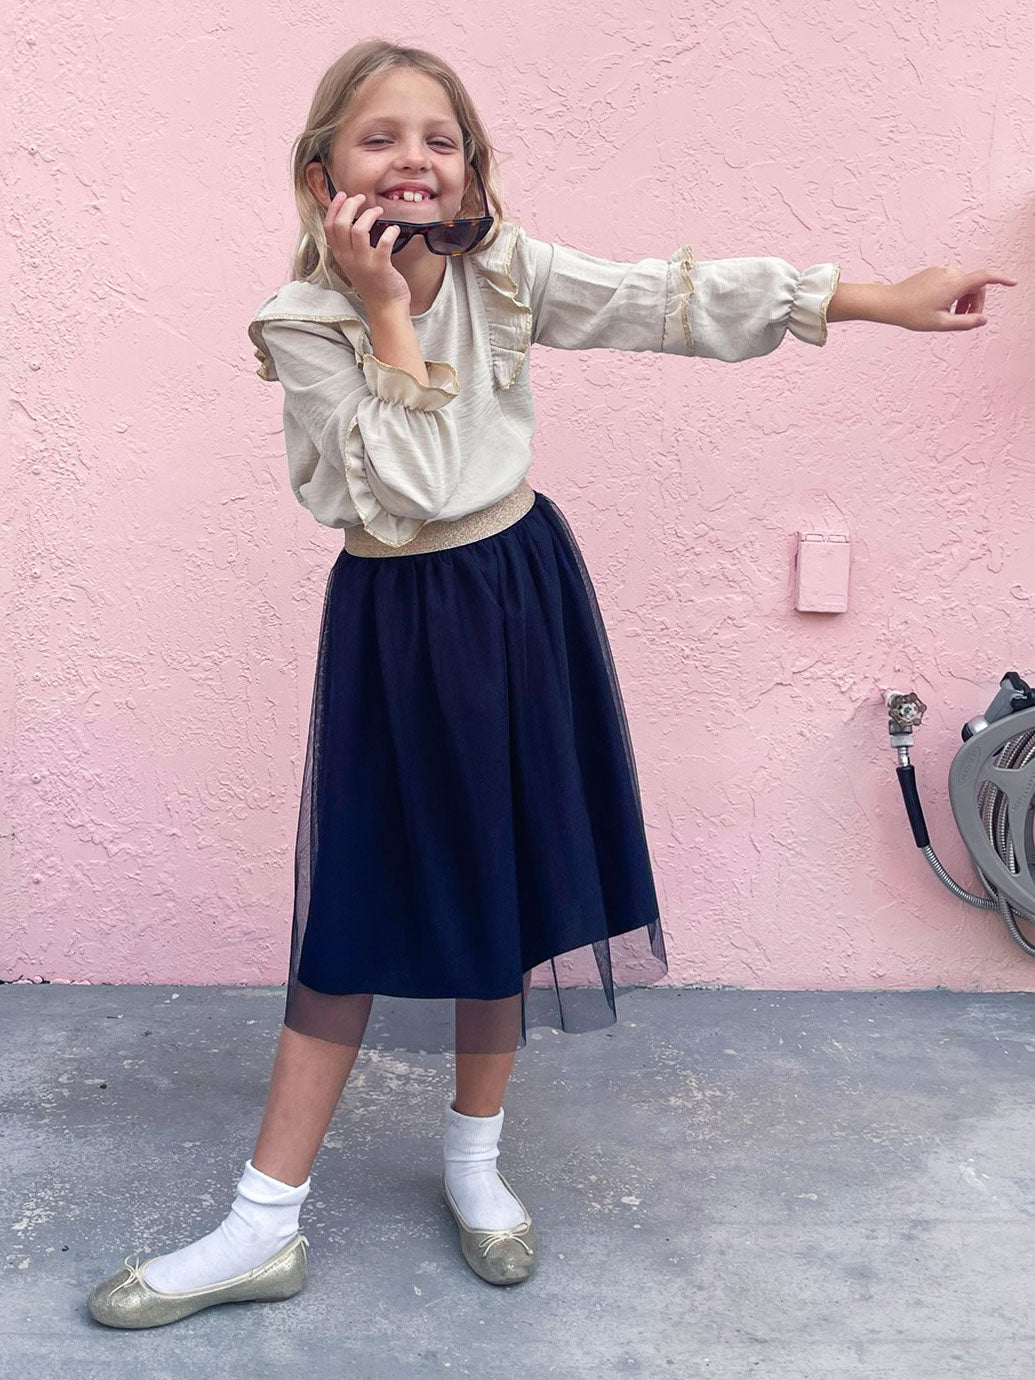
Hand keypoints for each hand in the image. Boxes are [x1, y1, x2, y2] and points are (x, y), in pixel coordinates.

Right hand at [325, 193, 410, 311]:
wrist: (385, 307)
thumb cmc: (373, 283)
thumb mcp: (354, 263)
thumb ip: (350, 246)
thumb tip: (352, 221)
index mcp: (340, 255)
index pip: (329, 226)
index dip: (334, 207)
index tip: (343, 195)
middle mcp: (348, 258)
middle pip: (341, 224)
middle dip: (350, 205)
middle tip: (362, 198)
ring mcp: (363, 263)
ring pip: (358, 230)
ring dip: (369, 215)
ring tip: (378, 210)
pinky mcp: (380, 267)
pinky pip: (383, 243)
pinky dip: (390, 231)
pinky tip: (393, 229)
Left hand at [887, 265, 1018, 331]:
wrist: (889, 303)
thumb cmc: (912, 314)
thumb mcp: (941, 324)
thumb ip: (965, 322)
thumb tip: (983, 320)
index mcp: (954, 284)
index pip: (984, 278)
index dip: (1001, 279)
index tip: (1013, 283)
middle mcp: (950, 273)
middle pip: (974, 286)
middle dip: (975, 302)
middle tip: (967, 320)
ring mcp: (941, 271)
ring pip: (963, 285)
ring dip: (964, 300)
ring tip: (953, 316)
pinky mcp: (934, 273)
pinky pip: (952, 282)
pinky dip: (954, 294)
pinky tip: (942, 308)